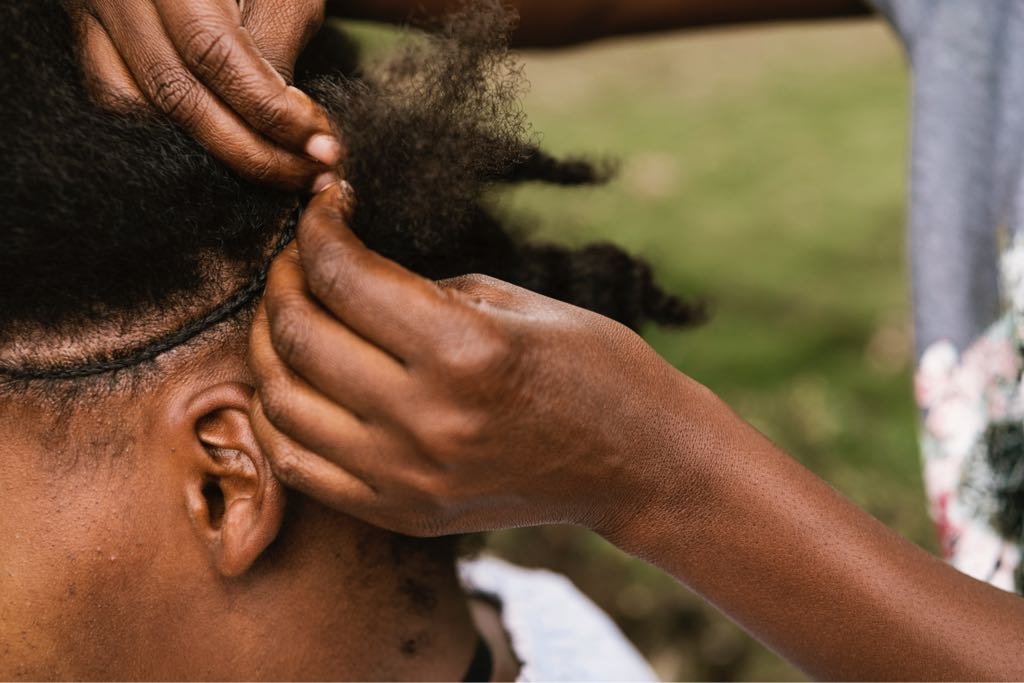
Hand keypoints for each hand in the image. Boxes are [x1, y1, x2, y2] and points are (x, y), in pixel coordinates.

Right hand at [69, 0, 341, 190]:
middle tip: (308, 174)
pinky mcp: (87, 30)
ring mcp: (91, 10)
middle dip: (248, 149)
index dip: (271, 111)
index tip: (321, 146)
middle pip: (172, 91)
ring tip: (272, 168)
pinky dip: (168, 131)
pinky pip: (115, 95)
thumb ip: (276, 48)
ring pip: (131, 105)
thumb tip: (288, 128)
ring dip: (205, 151)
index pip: (214, 53)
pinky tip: (222, 148)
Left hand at [248, 182, 699, 536]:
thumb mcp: (513, 302)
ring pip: (281, 402)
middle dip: (287, 276)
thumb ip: (418, 290)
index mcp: (465, 351)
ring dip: (271, 344)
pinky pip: (297, 465)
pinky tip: (297, 379)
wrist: (637, 462)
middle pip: (301, 335)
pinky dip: (278, 415)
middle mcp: (428, 420)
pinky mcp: (402, 514)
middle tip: (302, 254)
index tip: (323, 203)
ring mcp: (409, 478)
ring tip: (294, 312)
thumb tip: (344, 272)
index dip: (317, 226)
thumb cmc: (592, 364)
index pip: (345, 275)